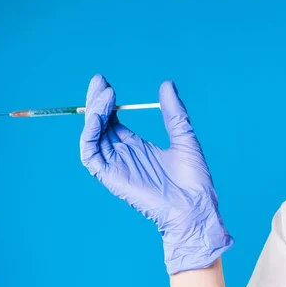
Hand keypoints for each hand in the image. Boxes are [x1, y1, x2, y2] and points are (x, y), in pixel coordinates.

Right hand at [79, 75, 232, 274]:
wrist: (196, 205)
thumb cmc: (193, 178)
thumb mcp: (184, 136)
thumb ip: (174, 112)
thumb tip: (167, 84)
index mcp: (137, 147)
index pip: (112, 120)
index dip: (107, 102)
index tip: (106, 82)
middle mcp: (123, 155)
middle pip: (99, 125)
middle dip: (97, 102)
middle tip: (99, 80)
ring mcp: (116, 166)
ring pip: (92, 137)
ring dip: (93, 114)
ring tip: (105, 94)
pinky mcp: (112, 177)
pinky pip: (91, 155)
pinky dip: (89, 135)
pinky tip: (99, 117)